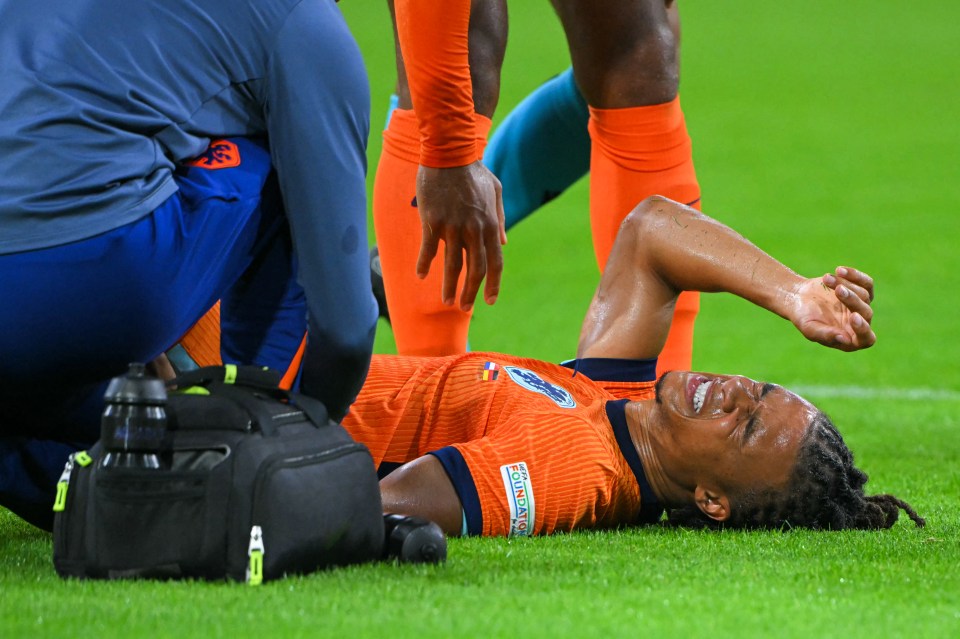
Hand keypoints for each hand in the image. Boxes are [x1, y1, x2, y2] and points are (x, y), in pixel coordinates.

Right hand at [415, 161, 506, 309]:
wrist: (450, 152)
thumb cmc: (473, 171)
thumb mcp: (495, 191)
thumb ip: (499, 218)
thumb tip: (503, 242)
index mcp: (490, 225)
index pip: (495, 263)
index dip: (493, 284)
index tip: (490, 300)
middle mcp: (474, 229)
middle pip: (475, 270)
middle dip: (471, 292)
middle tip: (464, 307)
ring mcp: (453, 226)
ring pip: (453, 265)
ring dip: (449, 286)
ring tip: (446, 301)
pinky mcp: (434, 221)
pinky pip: (429, 249)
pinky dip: (425, 264)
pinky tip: (420, 275)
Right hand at [791, 266, 875, 351]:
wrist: (798, 297)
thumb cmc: (802, 317)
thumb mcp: (809, 328)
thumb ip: (825, 335)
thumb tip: (845, 339)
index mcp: (849, 339)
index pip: (866, 338)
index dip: (863, 329)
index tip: (853, 317)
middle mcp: (858, 324)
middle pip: (866, 313)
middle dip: (851, 300)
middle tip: (838, 290)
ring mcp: (861, 307)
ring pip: (864, 295)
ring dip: (844, 285)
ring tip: (825, 278)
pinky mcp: (860, 291)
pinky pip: (866, 283)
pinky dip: (854, 275)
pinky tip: (839, 270)